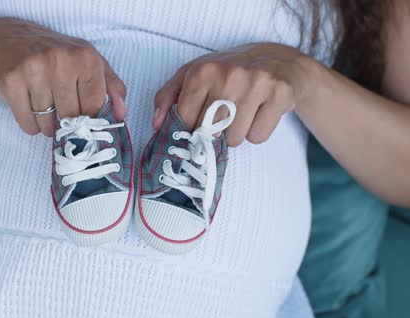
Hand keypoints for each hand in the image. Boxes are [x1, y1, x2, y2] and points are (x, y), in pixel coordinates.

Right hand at [0, 19, 126, 135]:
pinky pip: (27, 123)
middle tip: (62, 113)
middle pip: (71, 116)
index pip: (94, 106)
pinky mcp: (11, 82)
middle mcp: (60, 61)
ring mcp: (33, 71)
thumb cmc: (54, 52)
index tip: (83, 117)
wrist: (8, 38)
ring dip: (48, 126)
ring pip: (47, 124)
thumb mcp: (88, 60)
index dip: (89, 118)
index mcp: (84, 57)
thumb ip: (112, 86)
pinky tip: (31, 110)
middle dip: (68, 122)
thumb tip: (121, 114)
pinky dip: (30, 125)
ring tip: (45, 109)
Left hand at [153, 43, 310, 146]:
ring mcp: (256, 84)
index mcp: (202, 71)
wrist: (279, 60)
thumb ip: (167, 97)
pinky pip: (258, 137)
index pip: (185, 120)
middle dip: (214, 132)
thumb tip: (157, 125)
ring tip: (242, 113)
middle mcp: (228, 75)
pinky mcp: (280, 95)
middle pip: (210, 133)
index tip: (197, 125)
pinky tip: (259, 113)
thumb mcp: (193, 75)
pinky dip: (257, 132)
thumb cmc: (228, 71)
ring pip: (234, 139)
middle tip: (223, 115)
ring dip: (236, 134)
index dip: (190, 129)